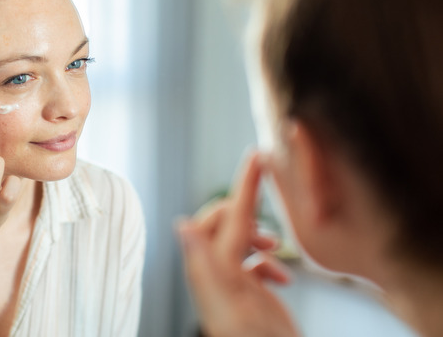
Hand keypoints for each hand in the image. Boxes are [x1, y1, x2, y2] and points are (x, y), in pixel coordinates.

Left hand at [176, 152, 299, 336]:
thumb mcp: (228, 302)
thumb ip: (205, 264)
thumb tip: (181, 225)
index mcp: (212, 266)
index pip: (226, 215)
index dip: (243, 185)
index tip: (257, 156)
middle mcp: (216, 270)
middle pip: (225, 222)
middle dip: (247, 211)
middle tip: (270, 218)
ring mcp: (230, 282)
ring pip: (239, 240)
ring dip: (258, 236)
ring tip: (276, 250)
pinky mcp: (245, 294)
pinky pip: (253, 264)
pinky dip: (268, 262)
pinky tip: (279, 276)